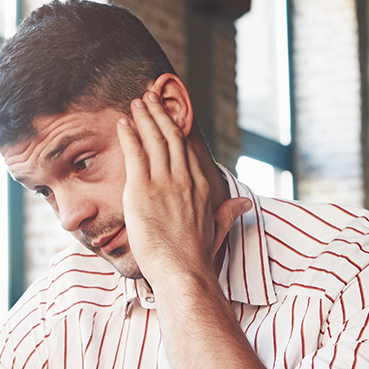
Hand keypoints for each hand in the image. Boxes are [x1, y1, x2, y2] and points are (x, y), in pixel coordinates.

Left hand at [116, 91, 249, 285]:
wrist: (183, 271)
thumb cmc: (196, 256)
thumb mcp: (217, 230)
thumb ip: (229, 212)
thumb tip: (245, 203)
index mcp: (201, 187)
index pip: (187, 150)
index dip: (176, 129)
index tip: (168, 115)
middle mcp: (185, 179)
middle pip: (171, 137)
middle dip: (159, 114)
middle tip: (149, 98)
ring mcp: (165, 183)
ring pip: (154, 140)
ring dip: (144, 118)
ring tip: (136, 103)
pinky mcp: (143, 190)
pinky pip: (135, 154)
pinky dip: (129, 136)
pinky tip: (123, 123)